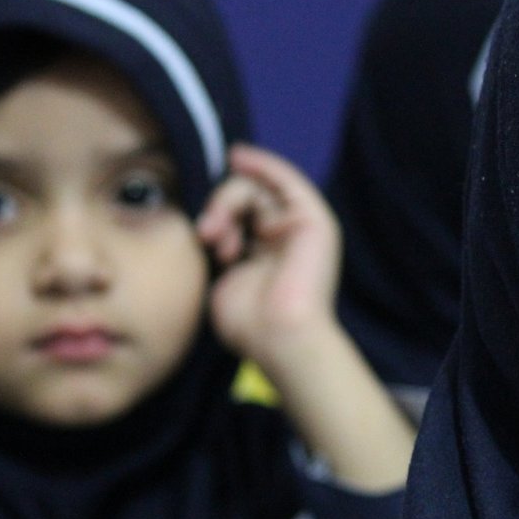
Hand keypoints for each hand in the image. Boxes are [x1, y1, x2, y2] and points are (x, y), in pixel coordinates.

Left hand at [198, 143, 414, 490]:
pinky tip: (233, 177)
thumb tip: (211, 228)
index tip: (205, 225)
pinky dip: (250, 177)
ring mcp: (308, 226)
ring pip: (260, 187)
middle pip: (251, 196)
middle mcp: (296, 236)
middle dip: (222, 206)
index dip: (225, 205)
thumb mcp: (229, 286)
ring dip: (230, 201)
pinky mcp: (314, 220)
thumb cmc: (256, 329)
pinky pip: (279, 180)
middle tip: (209, 237)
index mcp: (280, 252)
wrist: (283, 342)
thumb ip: (227, 255)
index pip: (251, 211)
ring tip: (218, 235)